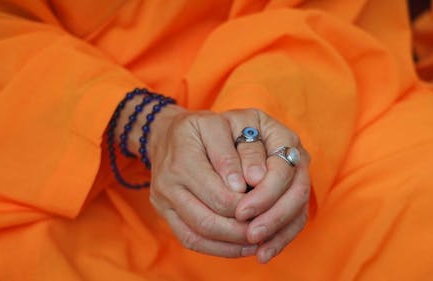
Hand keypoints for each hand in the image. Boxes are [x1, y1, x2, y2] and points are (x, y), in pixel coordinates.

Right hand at [146, 106, 310, 262]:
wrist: (165, 134)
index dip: (248, 208)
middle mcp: (168, 182)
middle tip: (267, 231)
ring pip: (197, 236)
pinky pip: (189, 240)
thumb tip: (243, 187)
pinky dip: (217, 248)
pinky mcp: (163, 213)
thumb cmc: (200, 128)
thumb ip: (229, 155)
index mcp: (183, 157)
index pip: (220, 196)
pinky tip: (240, 246)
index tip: (270, 211)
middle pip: (207, 221)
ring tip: (257, 242)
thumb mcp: (217, 126)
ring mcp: (162, 201)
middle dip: (241, 231)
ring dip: (231, 244)